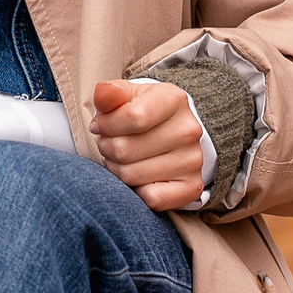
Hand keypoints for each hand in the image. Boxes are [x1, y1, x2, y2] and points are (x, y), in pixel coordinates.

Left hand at [91, 80, 204, 212]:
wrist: (171, 132)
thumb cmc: (140, 112)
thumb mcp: (125, 95)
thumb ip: (110, 93)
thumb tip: (104, 94)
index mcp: (173, 100)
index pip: (133, 117)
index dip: (105, 125)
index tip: (99, 126)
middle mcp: (188, 130)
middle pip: (125, 150)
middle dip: (107, 148)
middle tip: (108, 144)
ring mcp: (193, 160)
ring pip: (132, 175)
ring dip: (116, 169)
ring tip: (120, 159)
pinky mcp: (192, 187)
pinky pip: (152, 199)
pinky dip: (137, 192)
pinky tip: (137, 177)